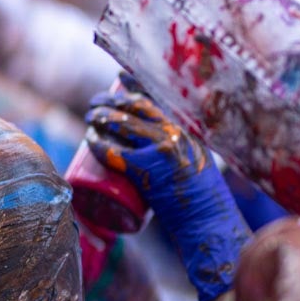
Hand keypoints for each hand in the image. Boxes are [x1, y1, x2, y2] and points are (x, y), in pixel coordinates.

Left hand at [85, 78, 248, 300]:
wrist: (209, 221)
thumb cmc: (203, 196)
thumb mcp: (198, 159)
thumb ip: (182, 146)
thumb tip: (159, 139)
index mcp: (186, 130)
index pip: (155, 98)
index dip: (133, 84)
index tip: (119, 78)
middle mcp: (174, 134)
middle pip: (134, 106)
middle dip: (110, 100)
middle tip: (96, 103)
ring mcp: (159, 150)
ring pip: (122, 124)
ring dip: (101, 118)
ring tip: (91, 118)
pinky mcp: (145, 170)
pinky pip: (114, 152)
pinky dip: (99, 144)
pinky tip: (90, 140)